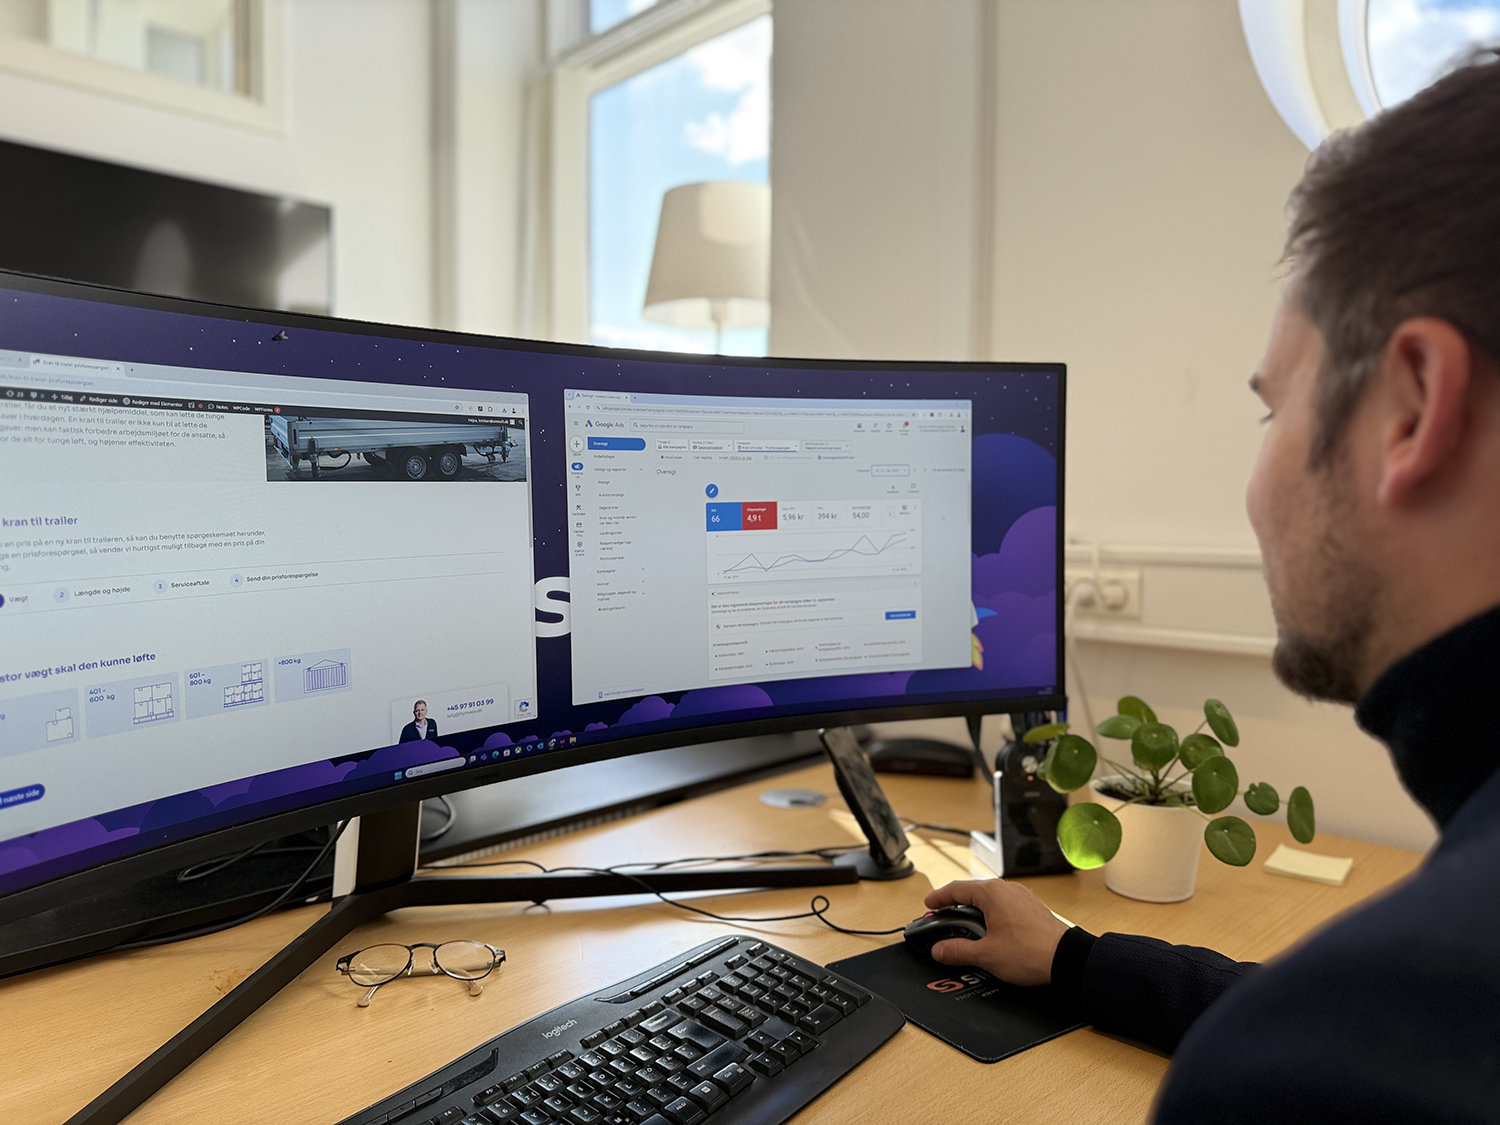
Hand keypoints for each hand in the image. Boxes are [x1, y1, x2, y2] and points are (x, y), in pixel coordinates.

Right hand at [923, 878, 1068, 986]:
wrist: (1067, 959)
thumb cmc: (1031, 953)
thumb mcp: (986, 955)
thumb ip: (958, 950)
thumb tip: (940, 950)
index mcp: (992, 893)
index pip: (956, 889)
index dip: (938, 898)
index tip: (929, 905)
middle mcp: (1007, 889)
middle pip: (972, 893)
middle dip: (955, 907)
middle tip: (942, 920)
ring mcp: (1021, 897)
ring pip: (989, 900)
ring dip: (973, 913)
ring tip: (965, 930)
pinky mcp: (1031, 909)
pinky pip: (1003, 906)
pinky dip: (990, 915)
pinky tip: (989, 932)